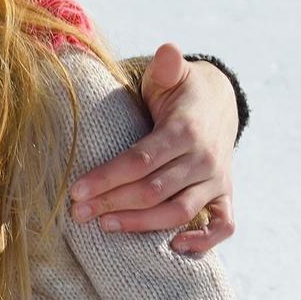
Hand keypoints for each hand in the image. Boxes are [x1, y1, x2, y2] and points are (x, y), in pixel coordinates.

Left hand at [68, 45, 237, 255]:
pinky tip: (172, 248)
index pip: (141, 160)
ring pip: (178, 212)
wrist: (219, 104)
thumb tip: (167, 51)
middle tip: (78, 214)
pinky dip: (203, 242)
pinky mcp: (225, 196)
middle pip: (153, 190)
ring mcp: (216, 180)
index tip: (75, 190)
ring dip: (141, 225)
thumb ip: (166, 68)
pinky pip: (223, 226)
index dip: (107, 177)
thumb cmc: (180, 93)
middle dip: (112, 203)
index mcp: (185, 131)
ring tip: (104, 227)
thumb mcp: (171, 76)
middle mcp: (203, 159)